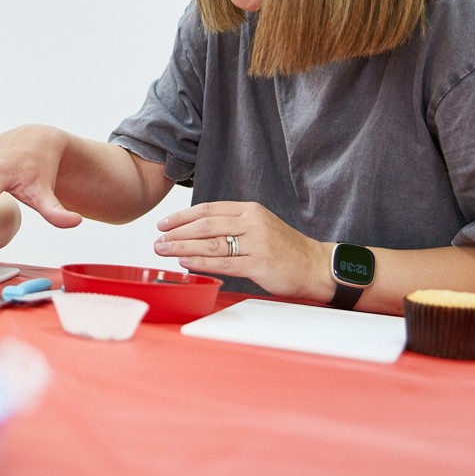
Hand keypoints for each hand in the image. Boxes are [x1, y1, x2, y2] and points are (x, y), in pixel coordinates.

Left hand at [153, 201, 329, 299]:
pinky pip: (223, 263)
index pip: (208, 209)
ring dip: (182, 247)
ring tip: (163, 250)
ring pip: (211, 243)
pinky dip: (200, 262)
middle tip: (158, 240)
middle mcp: (252, 222)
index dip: (182, 216)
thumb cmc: (285, 249)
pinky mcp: (260, 264)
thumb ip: (233, 224)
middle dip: (176, 232)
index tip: (163, 223)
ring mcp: (257, 243)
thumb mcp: (260, 226)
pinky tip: (184, 262)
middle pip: (205, 225)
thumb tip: (197, 230)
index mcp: (250, 210)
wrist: (316, 266)